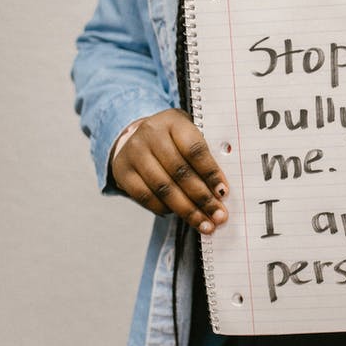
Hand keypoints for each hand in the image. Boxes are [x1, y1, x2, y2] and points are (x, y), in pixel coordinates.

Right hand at [110, 108, 229, 232]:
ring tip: (205, 224)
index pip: (194, 149)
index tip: (223, 193)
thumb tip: (220, 191)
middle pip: (180, 172)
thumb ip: (204, 156)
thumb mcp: (188, 135)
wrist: (135, 136)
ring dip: (187, 210)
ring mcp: (134, 152)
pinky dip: (165, 209)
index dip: (210, 173)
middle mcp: (151, 134)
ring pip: (164, 188)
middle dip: (202, 198)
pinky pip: (146, 197)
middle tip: (218, 216)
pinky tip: (181, 216)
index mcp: (173, 121)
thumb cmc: (173, 140)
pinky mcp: (122, 171)